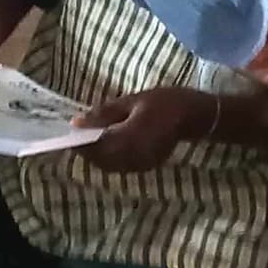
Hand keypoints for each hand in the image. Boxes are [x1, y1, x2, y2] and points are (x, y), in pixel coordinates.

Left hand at [80, 86, 215, 170]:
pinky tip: (111, 143)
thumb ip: (103, 113)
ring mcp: (139, 165)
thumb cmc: (164, 102)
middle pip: (99, 160)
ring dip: (98, 154)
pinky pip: (120, 166)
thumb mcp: (132, 101)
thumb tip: (77, 122)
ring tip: (95, 136)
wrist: (195, 115)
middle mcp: (131, 158)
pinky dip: (110, 157)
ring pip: (108, 166)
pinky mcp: (145, 167)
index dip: (79, 141)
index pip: (94, 147)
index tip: (71, 130)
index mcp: (127, 139)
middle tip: (82, 131)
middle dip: (87, 148)